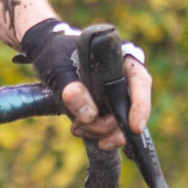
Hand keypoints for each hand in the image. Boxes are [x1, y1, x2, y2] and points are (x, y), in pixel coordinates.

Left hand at [19, 17, 152, 151]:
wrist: (45, 56)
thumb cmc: (55, 54)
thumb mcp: (58, 68)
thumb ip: (71, 86)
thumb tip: (89, 114)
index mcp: (121, 59)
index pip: (140, 82)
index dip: (141, 105)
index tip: (135, 127)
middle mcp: (124, 78)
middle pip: (130, 109)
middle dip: (108, 125)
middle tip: (81, 127)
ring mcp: (116, 95)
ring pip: (120, 122)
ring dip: (100, 131)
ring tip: (76, 128)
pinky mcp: (105, 109)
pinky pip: (109, 127)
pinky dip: (96, 133)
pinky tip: (80, 130)